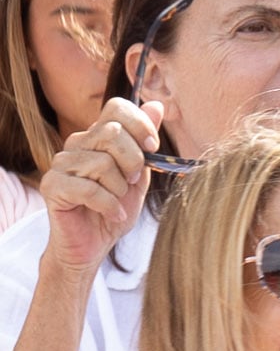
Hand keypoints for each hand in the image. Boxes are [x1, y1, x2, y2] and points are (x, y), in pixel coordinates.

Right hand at [40, 97, 162, 276]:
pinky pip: (89, 188)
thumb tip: (157, 105)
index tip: (152, 148)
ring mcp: (61, 164)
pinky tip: (111, 215)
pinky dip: (108, 205)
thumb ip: (146, 145)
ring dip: (119, 190)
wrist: (93, 245)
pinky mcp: (52, 186)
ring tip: (116, 202)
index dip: (140, 124)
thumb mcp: (139, 177)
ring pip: (102, 163)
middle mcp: (76, 144)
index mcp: (97, 137)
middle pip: (112, 133)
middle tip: (131, 184)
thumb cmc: (115, 210)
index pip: (116, 108)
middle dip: (133, 162)